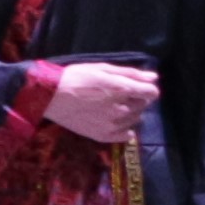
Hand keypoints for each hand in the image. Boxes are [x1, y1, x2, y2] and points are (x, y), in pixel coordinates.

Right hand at [44, 63, 159, 146]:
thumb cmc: (76, 77)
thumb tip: (154, 77)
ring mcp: (113, 124)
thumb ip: (131, 74)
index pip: (151, 93)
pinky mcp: (104, 136)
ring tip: (111, 106)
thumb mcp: (102, 69)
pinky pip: (127, 136)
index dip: (146, 89)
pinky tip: (112, 120)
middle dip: (135, 99)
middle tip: (118, 94)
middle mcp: (121, 108)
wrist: (50, 97)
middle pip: (143, 105)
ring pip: (135, 119)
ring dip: (130, 112)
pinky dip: (125, 129)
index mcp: (122, 89)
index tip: (136, 87)